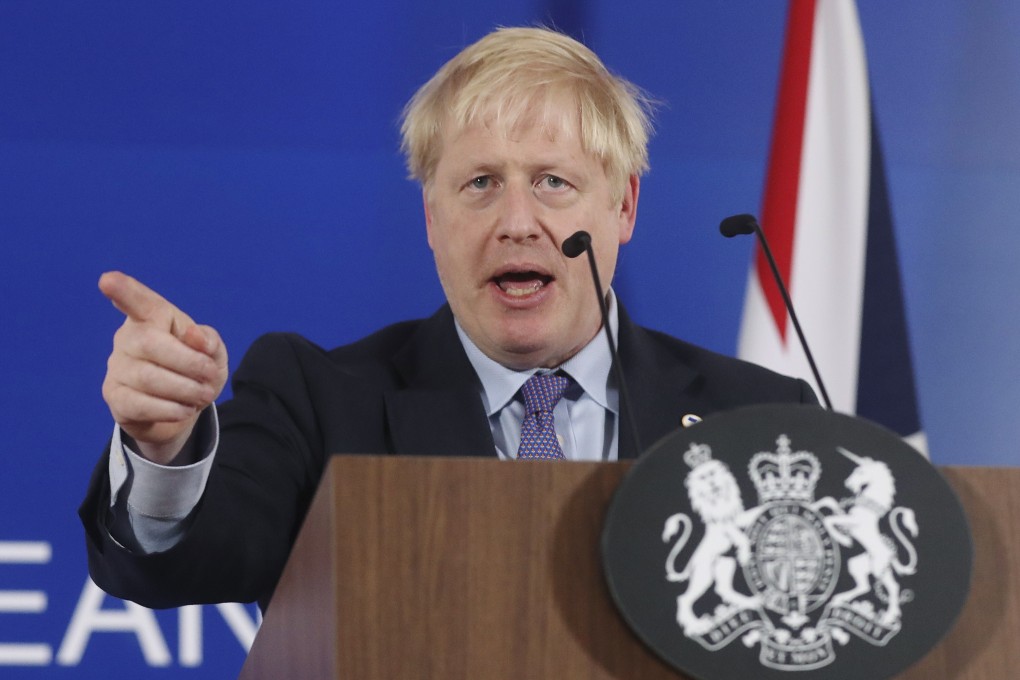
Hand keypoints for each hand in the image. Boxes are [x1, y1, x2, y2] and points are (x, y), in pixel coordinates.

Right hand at [99, 272, 228, 464]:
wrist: (182, 409)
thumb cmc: (194, 370)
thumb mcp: (213, 353)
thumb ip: (209, 341)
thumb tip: (194, 336)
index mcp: (152, 318)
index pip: (139, 301)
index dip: (124, 291)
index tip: (108, 280)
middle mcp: (128, 338)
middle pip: (150, 343)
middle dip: (189, 363)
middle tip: (210, 376)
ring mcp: (117, 368)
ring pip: (147, 377)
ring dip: (184, 390)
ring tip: (203, 396)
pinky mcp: (115, 397)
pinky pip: (139, 404)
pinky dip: (169, 409)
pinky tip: (184, 410)